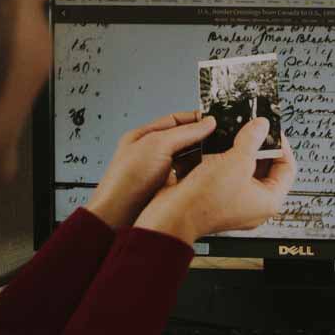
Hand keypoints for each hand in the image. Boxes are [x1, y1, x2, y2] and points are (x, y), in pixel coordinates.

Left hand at [84, 111, 215, 228]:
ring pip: (186, 162)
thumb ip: (185, 132)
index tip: (213, 122)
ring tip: (212, 161)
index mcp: (145, 136)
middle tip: (218, 142)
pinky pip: (186, 180)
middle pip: (182, 141)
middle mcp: (151, 153)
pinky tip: (202, 179)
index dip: (195, 119)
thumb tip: (208, 123)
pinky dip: (194, 179)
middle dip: (200, 141)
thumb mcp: (158, 145)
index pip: (175, 120)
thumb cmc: (125, 180)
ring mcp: (158, 173)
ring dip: (198, 162)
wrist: (117, 215)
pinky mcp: (165, 190)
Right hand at [134, 118, 296, 244]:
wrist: (172, 214)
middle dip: (260, 145)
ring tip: (237, 133)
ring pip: (247, 169)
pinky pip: (230, 173)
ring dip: (242, 150)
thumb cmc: (203, 201)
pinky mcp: (220, 197)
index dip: (282, 145)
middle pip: (268, 168)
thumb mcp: (235, 161)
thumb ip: (252, 139)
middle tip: (253, 128)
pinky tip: (221, 145)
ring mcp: (237, 201)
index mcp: (269, 201)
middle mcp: (255, 204)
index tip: (271, 129)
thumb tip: (261, 126)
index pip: (288, 168)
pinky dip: (228, 158)